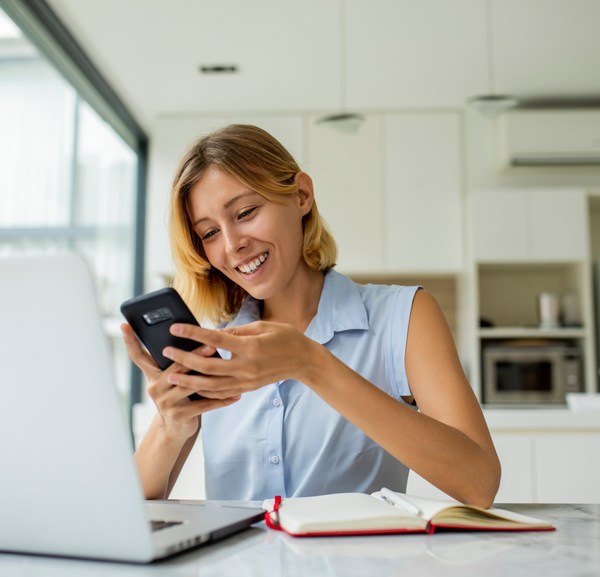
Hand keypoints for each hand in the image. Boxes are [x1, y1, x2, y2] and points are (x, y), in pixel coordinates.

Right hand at [120, 323, 239, 440]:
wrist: (176, 429)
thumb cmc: (179, 397)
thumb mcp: (173, 380)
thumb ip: (178, 364)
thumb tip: (195, 338)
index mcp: (152, 375)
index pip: (138, 356)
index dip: (130, 340)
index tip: (124, 324)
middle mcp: (155, 387)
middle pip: (176, 367)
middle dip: (194, 355)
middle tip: (211, 344)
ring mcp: (166, 402)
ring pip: (191, 384)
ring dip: (210, 375)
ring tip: (226, 367)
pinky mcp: (180, 415)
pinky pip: (204, 404)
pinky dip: (221, 400)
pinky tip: (235, 395)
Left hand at [162, 321, 314, 398]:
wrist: (303, 361)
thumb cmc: (285, 338)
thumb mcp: (262, 326)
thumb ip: (236, 331)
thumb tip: (213, 333)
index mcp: (249, 347)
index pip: (214, 340)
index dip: (192, 334)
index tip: (175, 328)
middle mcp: (246, 366)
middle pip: (207, 366)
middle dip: (184, 360)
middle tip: (166, 352)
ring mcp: (247, 380)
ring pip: (211, 385)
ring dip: (189, 381)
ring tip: (171, 376)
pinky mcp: (248, 387)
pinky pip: (222, 393)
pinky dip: (205, 391)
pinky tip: (193, 387)